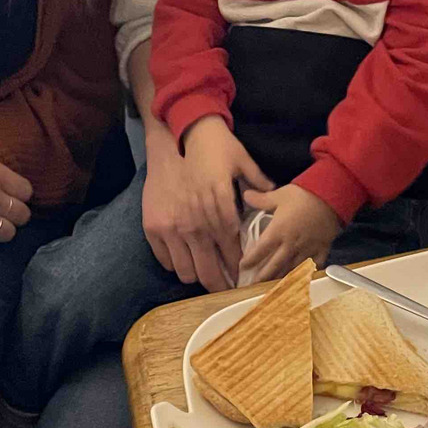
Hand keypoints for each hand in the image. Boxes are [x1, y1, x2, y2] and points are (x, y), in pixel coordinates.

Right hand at [144, 118, 272, 290]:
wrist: (173, 138)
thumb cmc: (211, 148)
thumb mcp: (241, 159)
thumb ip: (258, 180)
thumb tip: (274, 193)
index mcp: (219, 209)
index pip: (233, 249)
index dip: (239, 267)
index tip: (244, 278)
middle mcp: (196, 223)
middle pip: (210, 269)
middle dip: (221, 285)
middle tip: (227, 289)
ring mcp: (172, 227)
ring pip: (187, 271)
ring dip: (197, 275)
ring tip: (205, 273)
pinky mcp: (154, 227)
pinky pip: (166, 260)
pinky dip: (176, 263)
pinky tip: (186, 259)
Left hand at [238, 184, 340, 283]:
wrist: (332, 195)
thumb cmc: (304, 194)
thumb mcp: (279, 195)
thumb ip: (261, 199)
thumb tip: (245, 194)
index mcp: (278, 231)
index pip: (259, 250)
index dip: (250, 260)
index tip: (243, 267)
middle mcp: (290, 244)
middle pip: (273, 266)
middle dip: (262, 276)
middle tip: (253, 285)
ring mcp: (306, 249)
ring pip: (291, 269)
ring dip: (280, 278)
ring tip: (272, 287)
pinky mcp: (321, 249)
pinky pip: (313, 266)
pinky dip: (307, 274)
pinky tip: (301, 280)